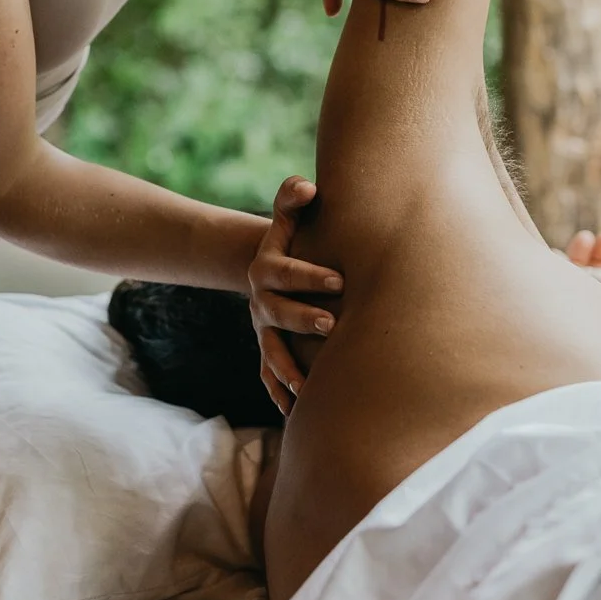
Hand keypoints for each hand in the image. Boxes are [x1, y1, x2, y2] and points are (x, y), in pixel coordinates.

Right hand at [247, 175, 341, 416]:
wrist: (275, 274)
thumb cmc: (294, 243)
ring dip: (286, 369)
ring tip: (307, 386)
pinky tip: (297, 414)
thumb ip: (292, 198)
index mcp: (265, 269)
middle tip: (332, 326)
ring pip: (270, 353)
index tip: (340, 280)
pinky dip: (280, 395)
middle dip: (302, 319)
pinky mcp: (269, 353)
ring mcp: (262, 332)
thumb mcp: (288, 219)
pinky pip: (269, 377)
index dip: (309, 276)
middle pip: (277, 314)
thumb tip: (306, 185)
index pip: (283, 272)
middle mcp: (260, 302)